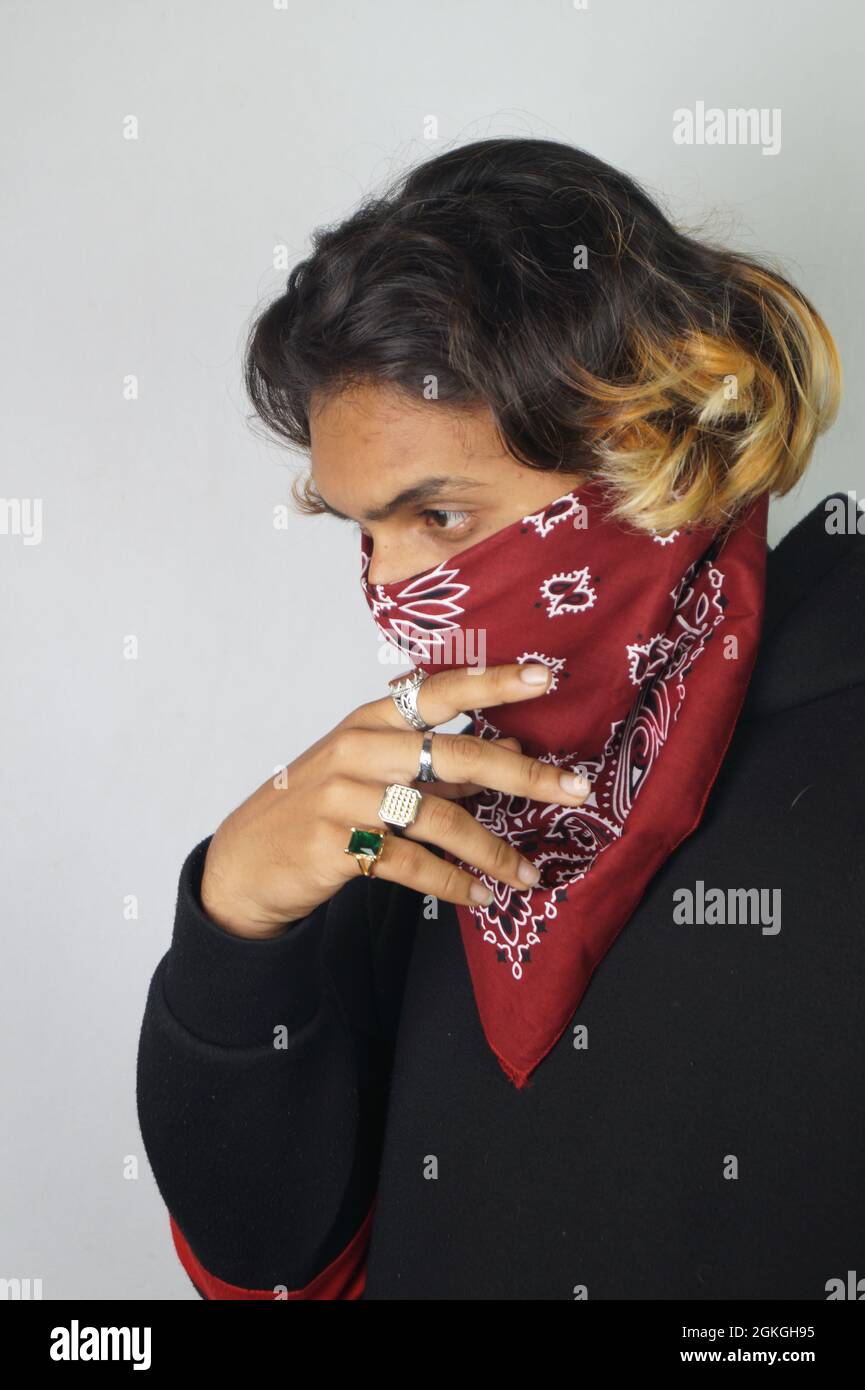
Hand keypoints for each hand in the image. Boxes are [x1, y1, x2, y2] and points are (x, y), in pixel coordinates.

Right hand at [200, 663, 589, 937]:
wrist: (246, 860)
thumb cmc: (319, 807)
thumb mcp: (372, 771)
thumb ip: (436, 763)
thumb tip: (514, 749)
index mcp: (370, 720)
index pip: (438, 691)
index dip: (492, 682)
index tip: (545, 676)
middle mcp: (359, 750)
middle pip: (455, 756)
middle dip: (523, 774)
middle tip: (576, 788)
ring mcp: (344, 798)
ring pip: (441, 819)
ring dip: (494, 851)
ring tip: (528, 874)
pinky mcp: (337, 846)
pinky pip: (413, 865)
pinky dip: (455, 883)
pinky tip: (482, 896)